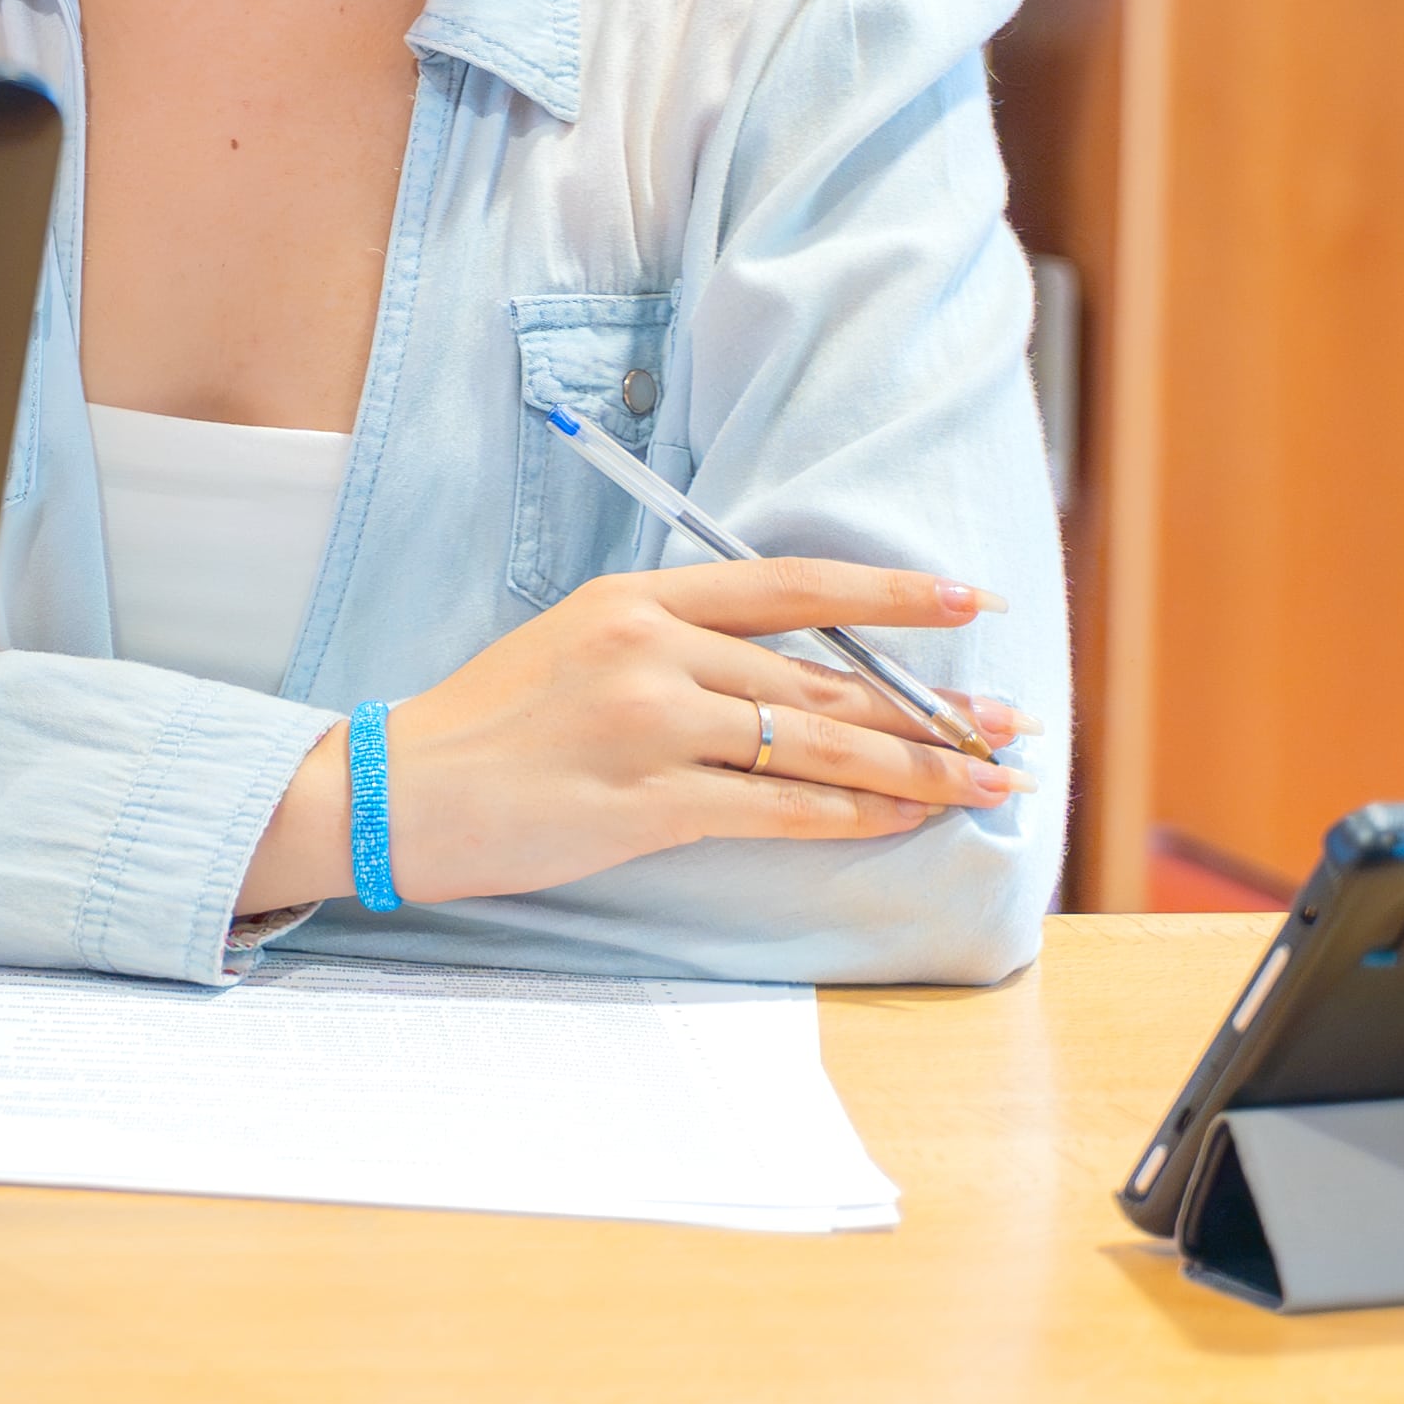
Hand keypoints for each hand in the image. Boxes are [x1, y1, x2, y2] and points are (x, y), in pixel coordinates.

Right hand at [240, 563, 1028, 917]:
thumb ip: (675, 647)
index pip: (791, 584)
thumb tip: (792, 673)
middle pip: (823, 675)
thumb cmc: (486, 724)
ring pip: (819, 742)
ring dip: (918, 768)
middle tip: (1007, 725)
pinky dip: (850, 815)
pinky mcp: (646, 804)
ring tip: (987, 783)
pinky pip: (778, 809)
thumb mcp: (575, 647)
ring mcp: (650, 726)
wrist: (397, 790)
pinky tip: (901, 819)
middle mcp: (651, 649)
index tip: (969, 600)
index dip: (890, 592)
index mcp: (636, 600)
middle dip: (931, 707)